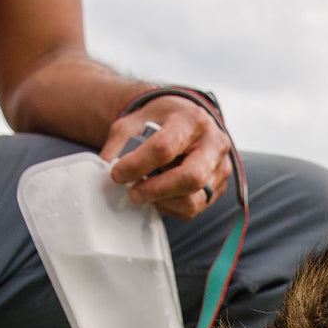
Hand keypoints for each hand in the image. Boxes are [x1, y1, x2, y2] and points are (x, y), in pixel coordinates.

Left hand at [102, 95, 231, 219]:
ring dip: (163, 202)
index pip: (165, 147)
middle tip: (133, 193)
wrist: (184, 120)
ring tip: (144, 193)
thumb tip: (107, 170)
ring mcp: (220, 168)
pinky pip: (194, 208)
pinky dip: (172, 208)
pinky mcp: (219, 188)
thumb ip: (121, 144)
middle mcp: (214, 143)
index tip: (117, 174)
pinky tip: (159, 196)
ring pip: (194, 199)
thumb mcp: (136, 121)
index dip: (138, 165)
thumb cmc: (160, 120)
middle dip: (156, 190)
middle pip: (190, 177)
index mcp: (192, 119)